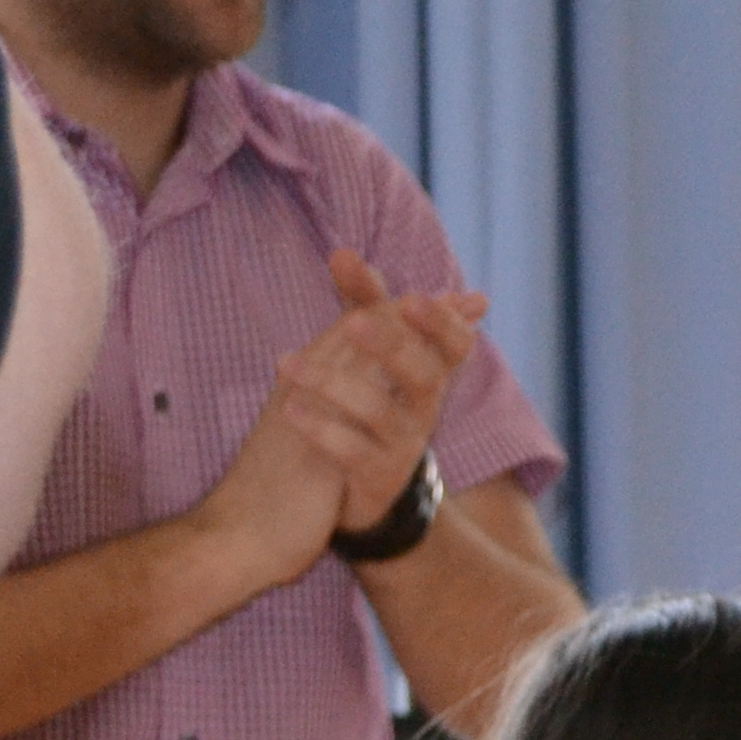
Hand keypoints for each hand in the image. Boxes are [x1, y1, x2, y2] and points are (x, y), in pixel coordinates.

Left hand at [267, 249, 483, 535]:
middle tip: (351, 323)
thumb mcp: (365, 352)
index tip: (412, 298)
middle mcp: (424, 408)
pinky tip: (290, 408)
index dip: (441, 323)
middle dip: (392, 346)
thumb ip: (356, 303)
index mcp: (428, 371)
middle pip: (426, 375)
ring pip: (382, 413)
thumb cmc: (365, 403)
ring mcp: (404, 446)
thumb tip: (342, 252)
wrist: (360, 487)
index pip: (454, 344)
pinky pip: (354, 453)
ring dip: (334, 385)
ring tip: (286, 364)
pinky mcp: (377, 478)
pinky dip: (322, 430)